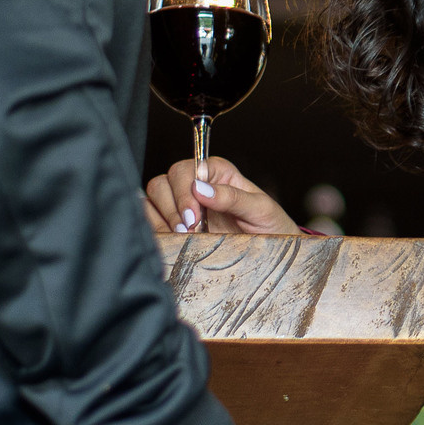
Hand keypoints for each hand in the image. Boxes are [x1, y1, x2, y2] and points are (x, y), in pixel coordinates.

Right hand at [143, 155, 296, 234]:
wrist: (273, 255)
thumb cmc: (271, 227)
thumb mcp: (260, 209)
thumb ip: (232, 196)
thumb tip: (200, 188)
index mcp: (216, 173)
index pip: (185, 169)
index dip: (184, 191)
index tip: (194, 217)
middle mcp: (195, 186)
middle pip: (162, 183)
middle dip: (173, 209)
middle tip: (191, 231)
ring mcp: (182, 207)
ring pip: (151, 200)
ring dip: (163, 220)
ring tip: (185, 238)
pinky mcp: (174, 227)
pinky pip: (150, 221)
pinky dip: (156, 230)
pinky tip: (174, 241)